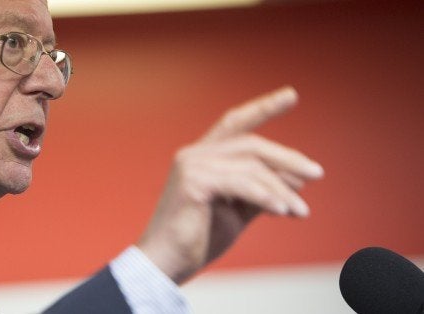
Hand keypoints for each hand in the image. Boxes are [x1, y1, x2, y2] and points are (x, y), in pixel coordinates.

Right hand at [136, 86, 323, 283]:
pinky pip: (241, 183)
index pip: (235, 123)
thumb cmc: (198, 239)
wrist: (168, 264)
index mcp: (202, 157)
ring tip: (300, 211)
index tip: (291, 95)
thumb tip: (299, 178)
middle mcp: (194, 154)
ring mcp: (191, 165)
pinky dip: (266, 196)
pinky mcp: (193, 182)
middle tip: (317, 173)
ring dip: (281, 189)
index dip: (263, 108)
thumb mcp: (238, 211)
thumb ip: (263, 191)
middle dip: (287, 156)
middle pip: (250, 143)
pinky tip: (283, 211)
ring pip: (250, 166)